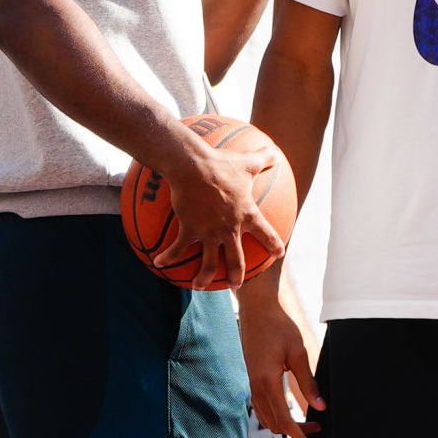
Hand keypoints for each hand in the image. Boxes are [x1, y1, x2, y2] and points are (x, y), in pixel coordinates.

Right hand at [155, 136, 285, 290]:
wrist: (194, 166)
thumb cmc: (222, 163)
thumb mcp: (247, 161)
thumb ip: (263, 158)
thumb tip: (276, 152)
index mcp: (246, 213)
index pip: (265, 232)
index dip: (273, 244)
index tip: (278, 253)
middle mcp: (229, 228)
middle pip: (236, 259)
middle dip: (237, 275)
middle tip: (236, 285)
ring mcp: (209, 232)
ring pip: (209, 263)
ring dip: (205, 277)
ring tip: (200, 286)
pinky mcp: (189, 229)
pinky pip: (178, 249)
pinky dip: (168, 257)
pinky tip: (159, 263)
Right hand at [239, 276, 325, 437]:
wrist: (257, 309)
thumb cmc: (278, 326)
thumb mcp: (297, 352)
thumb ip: (308, 382)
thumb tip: (320, 407)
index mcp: (267, 382)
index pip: (284, 420)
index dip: (299, 436)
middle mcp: (256, 387)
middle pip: (275, 423)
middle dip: (296, 432)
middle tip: (317, 429)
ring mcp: (251, 383)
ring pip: (267, 417)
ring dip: (286, 424)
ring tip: (308, 421)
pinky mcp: (252, 378)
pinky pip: (262, 407)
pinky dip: (276, 414)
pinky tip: (291, 409)